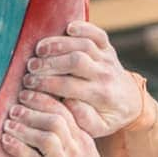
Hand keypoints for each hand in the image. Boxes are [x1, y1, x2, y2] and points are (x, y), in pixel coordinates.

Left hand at [1, 90, 119, 156]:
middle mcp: (77, 151)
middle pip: (55, 118)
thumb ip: (70, 141)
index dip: (45, 98)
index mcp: (85, 142)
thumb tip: (46, 123)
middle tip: (15, 103)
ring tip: (9, 122)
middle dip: (32, 107)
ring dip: (23, 126)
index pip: (66, 110)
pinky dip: (16, 147)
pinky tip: (6, 142)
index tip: (28, 92)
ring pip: (44, 135)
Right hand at [22, 21, 141, 137]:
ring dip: (59, 44)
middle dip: (50, 63)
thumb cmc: (107, 117)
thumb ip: (83, 119)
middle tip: (30, 67)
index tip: (28, 85)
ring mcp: (107, 59)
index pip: (69, 86)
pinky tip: (67, 28)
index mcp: (100, 96)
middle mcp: (105, 74)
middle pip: (76, 61)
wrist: (130, 103)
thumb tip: (69, 102)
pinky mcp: (108, 48)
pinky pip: (98, 34)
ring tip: (39, 50)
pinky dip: (84, 28)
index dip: (46, 83)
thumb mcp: (98, 128)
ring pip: (84, 45)